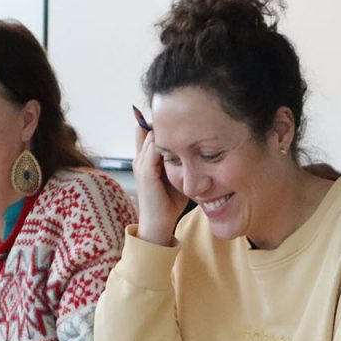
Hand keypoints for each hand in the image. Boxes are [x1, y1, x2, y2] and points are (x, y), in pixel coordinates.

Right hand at [131, 121, 187, 246]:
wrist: (158, 225)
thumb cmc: (169, 203)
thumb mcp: (178, 177)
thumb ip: (182, 162)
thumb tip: (200, 151)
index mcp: (146, 159)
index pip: (150, 131)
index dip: (164, 123)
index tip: (184, 117)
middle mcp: (140, 158)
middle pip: (149, 128)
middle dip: (167, 122)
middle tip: (187, 115)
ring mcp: (140, 163)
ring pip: (152, 134)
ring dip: (169, 129)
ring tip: (189, 123)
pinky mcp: (145, 171)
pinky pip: (154, 148)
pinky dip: (168, 141)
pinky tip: (185, 139)